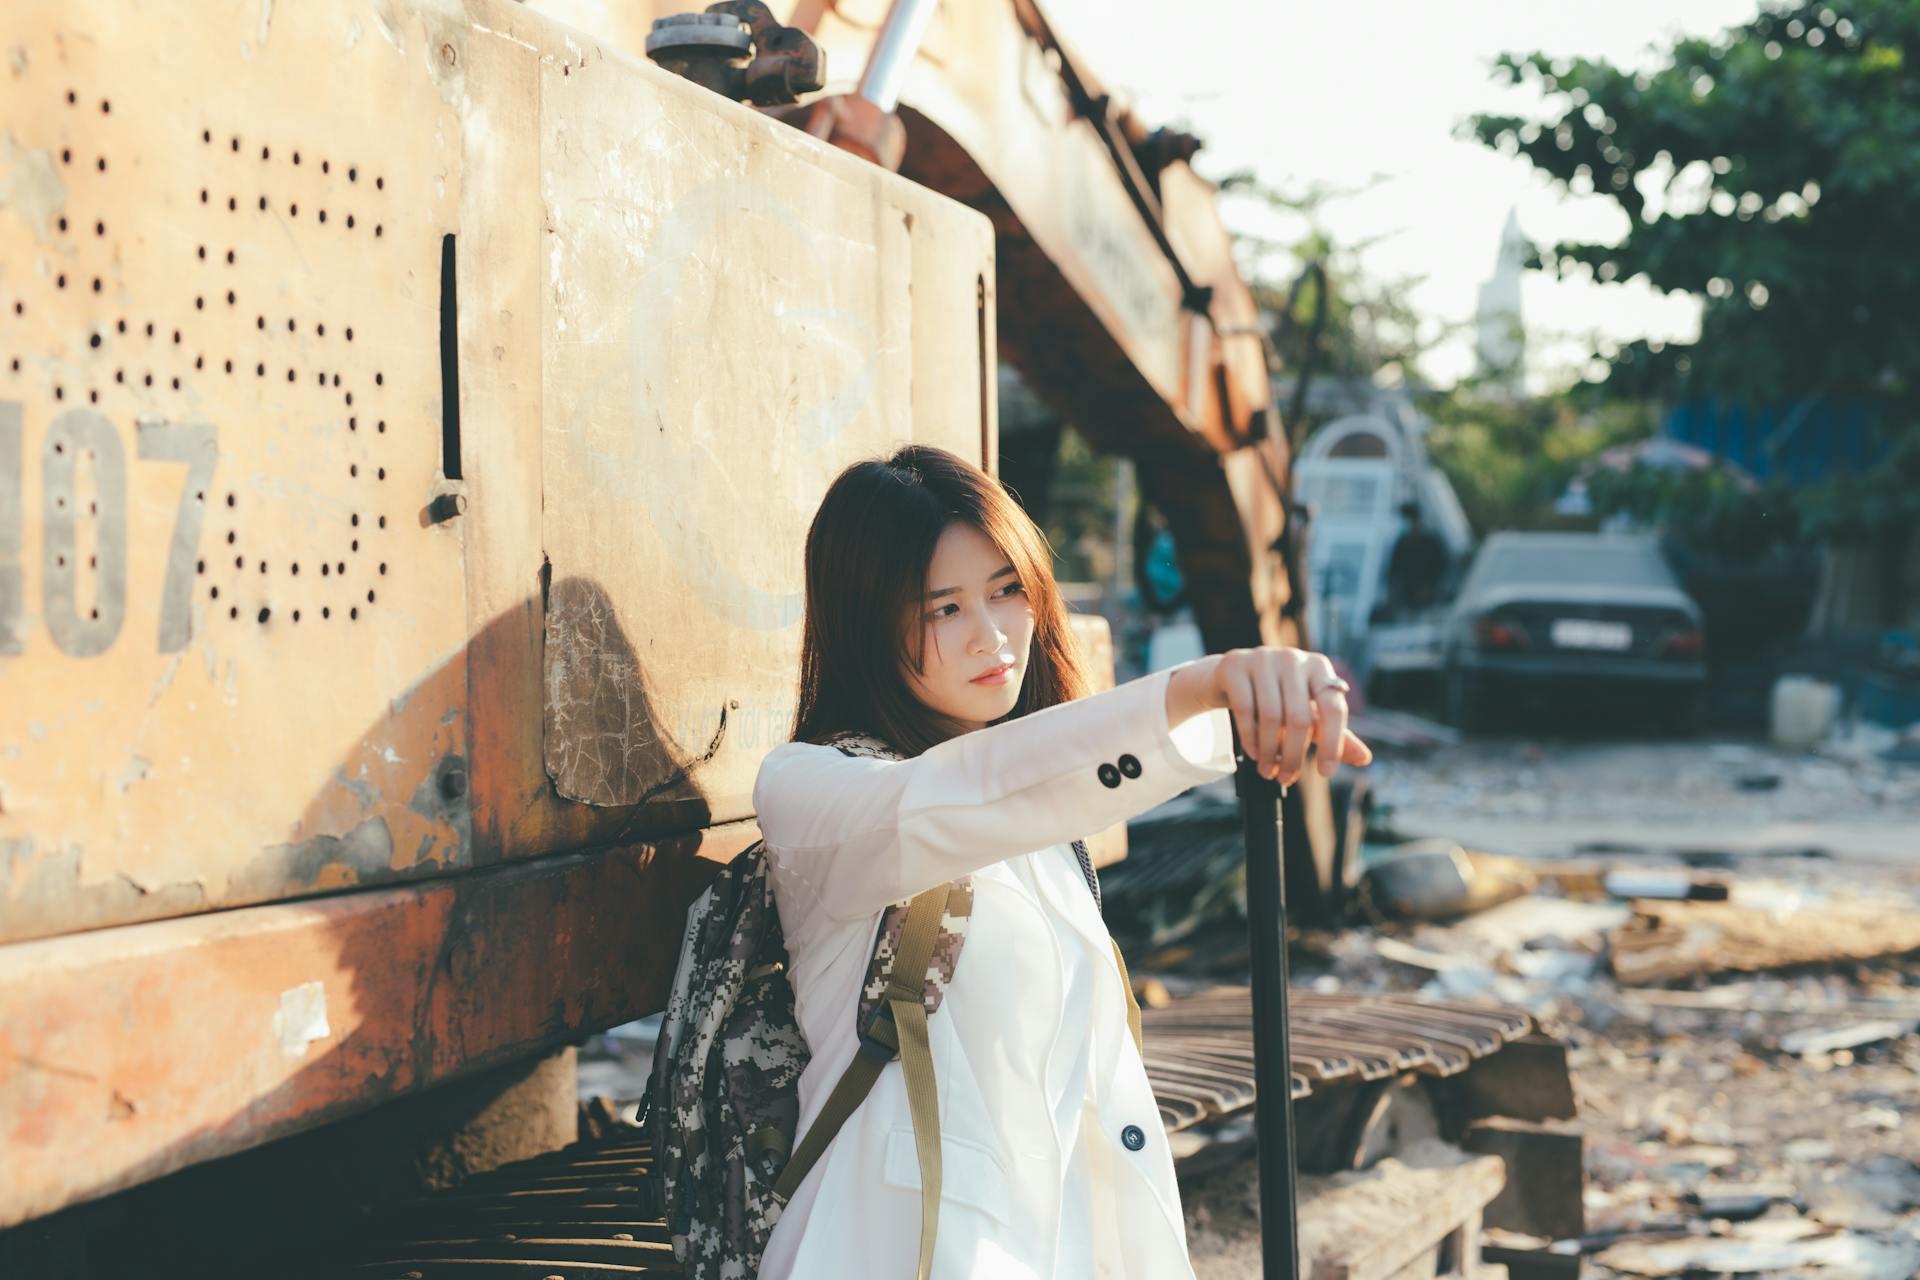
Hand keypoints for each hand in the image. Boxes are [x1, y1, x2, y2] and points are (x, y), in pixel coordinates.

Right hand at [1205, 647, 1372, 784]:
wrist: (1230, 677)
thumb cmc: (1276, 696)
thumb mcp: (1308, 713)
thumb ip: (1334, 734)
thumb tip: (1365, 758)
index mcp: (1319, 667)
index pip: (1334, 708)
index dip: (1332, 744)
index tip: (1325, 773)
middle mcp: (1293, 658)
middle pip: (1300, 717)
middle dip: (1294, 755)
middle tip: (1287, 778)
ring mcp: (1262, 658)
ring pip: (1271, 716)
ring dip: (1270, 752)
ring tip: (1269, 770)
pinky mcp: (1235, 665)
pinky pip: (1245, 710)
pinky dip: (1251, 738)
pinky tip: (1255, 753)